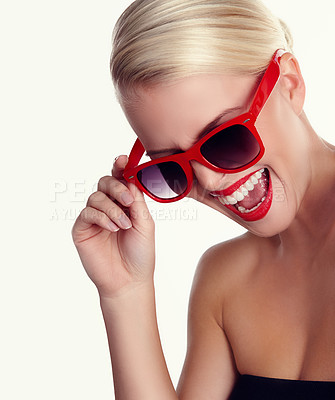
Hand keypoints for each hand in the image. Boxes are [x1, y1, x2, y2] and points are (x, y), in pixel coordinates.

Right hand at [72, 155, 154, 298]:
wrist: (130, 280)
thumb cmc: (140, 253)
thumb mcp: (144, 223)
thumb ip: (137, 201)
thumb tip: (129, 179)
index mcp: (125, 204)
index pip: (120, 179)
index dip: (120, 167)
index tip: (123, 160)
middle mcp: (108, 207)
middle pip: (105, 182)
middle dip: (117, 188)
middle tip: (129, 202)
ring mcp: (94, 218)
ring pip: (96, 197)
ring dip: (112, 209)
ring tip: (124, 226)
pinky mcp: (82, 229)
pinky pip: (87, 213)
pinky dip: (102, 217)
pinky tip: (112, 228)